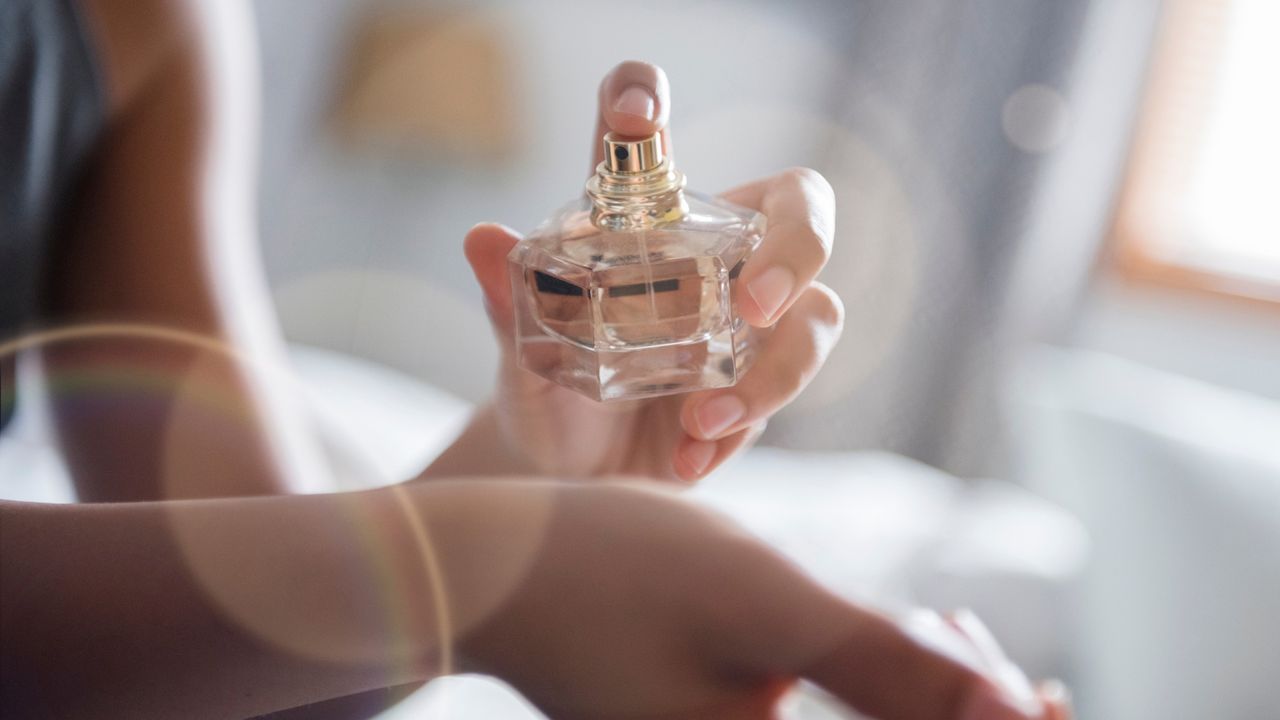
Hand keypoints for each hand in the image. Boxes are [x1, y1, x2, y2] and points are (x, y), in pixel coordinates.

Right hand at [437, 480, 1071, 719]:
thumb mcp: (766, 605)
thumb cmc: (616, 571)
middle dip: (967, 717)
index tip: (1051, 697)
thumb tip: (1015, 712)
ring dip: (924, 704)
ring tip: (951, 641)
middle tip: (990, 654)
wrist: (497, 567)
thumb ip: (887, 666)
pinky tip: (899, 649)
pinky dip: (876, 694)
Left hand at [463, 61, 842, 481]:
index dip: (646, 94)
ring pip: (817, 316)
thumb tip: (481, 238)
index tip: (634, 108)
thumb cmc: (548, 395)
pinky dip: (738, 432)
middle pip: (802, 212)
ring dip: (772, 373)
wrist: (568, 477)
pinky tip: (685, 461)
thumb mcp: (523, 355)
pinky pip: (780, 398)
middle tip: (754, 306)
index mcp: (644, 222)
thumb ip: (510, 303)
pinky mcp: (759, 389)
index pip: (650, 135)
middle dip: (799, 247)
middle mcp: (712, 259)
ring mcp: (748, 326)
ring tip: (702, 421)